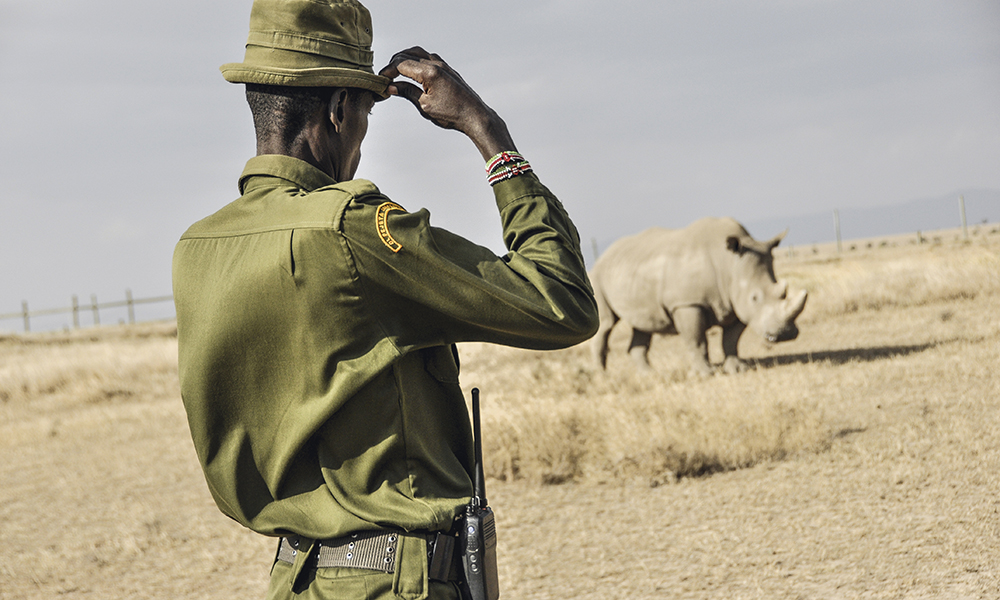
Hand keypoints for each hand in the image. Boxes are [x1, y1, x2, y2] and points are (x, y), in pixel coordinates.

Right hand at [379, 47, 516, 159]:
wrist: (474, 115)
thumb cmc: (452, 114)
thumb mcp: (424, 106)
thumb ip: (407, 92)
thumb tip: (391, 87)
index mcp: (429, 72)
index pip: (401, 64)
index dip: (388, 71)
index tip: (381, 79)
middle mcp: (436, 64)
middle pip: (407, 55)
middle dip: (394, 64)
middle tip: (386, 76)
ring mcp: (443, 65)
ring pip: (418, 53)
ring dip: (405, 59)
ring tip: (396, 72)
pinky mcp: (447, 69)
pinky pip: (428, 57)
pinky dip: (416, 60)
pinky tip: (413, 72)